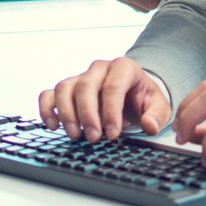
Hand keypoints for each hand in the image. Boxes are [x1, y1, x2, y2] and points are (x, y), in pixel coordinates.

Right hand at [38, 57, 170, 141]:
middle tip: (94, 138)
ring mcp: (80, 77)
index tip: (113, 134)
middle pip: (86, 86)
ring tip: (75, 135)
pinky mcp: (67, 89)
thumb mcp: (158, 105)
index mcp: (123, 68)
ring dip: (67, 113)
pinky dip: (47, 108)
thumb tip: (150, 126)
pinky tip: (53, 126)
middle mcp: (99, 68)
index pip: (113, 86)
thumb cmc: (143, 98)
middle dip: (88, 114)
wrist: (132, 92)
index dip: (111, 111)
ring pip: (65, 88)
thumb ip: (156, 115)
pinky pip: (49, 94)